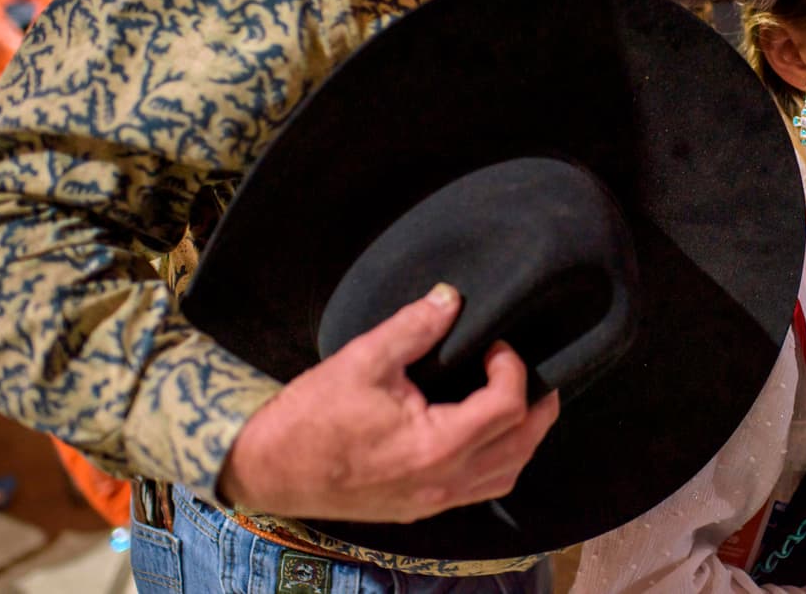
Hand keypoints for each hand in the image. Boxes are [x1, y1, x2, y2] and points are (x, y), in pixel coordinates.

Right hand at [218, 283, 560, 522]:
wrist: (267, 469)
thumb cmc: (310, 416)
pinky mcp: (420, 507)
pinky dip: (500, 461)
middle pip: (521, 446)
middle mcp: (443, 481)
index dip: (513, 369)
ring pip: (506, 474)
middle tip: (530, 370)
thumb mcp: (363, 359)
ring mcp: (434, 501)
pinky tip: (489, 434)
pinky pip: (481, 490)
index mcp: (435, 446)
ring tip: (520, 400)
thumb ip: (414, 327)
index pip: (507, 407)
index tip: (496, 344)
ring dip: (524, 438)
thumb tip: (450, 297)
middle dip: (538, 406)